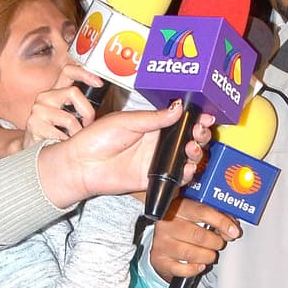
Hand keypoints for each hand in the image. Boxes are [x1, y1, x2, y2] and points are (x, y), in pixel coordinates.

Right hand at [22, 62, 104, 144]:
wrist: (34, 151)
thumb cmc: (56, 133)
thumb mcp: (70, 116)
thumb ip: (81, 106)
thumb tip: (102, 100)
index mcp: (56, 92)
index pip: (68, 71)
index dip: (84, 73)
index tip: (98, 82)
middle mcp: (45, 97)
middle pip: (73, 92)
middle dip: (87, 112)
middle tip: (86, 125)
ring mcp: (38, 110)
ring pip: (69, 118)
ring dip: (76, 132)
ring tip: (71, 138)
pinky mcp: (34, 124)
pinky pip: (61, 134)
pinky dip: (66, 142)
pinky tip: (60, 143)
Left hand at [36, 100, 212, 206]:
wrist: (81, 164)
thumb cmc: (97, 139)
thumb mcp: (127, 121)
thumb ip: (154, 118)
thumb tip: (179, 108)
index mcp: (152, 125)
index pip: (181, 121)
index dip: (196, 118)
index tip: (205, 115)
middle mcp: (158, 144)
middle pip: (189, 139)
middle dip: (200, 135)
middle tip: (199, 131)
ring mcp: (157, 162)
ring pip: (186, 158)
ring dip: (196, 153)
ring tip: (192, 148)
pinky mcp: (153, 179)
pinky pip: (176, 178)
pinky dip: (186, 174)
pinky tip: (187, 167)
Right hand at [149, 198, 241, 278]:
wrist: (163, 242)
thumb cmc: (184, 227)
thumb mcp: (198, 215)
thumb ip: (217, 218)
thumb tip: (232, 230)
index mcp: (177, 207)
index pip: (202, 212)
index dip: (221, 222)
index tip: (233, 231)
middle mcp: (166, 224)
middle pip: (198, 235)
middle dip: (215, 242)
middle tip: (219, 243)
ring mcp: (161, 242)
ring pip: (191, 253)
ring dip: (207, 256)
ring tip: (210, 254)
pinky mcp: (159, 259)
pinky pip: (182, 269)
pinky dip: (195, 269)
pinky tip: (199, 264)